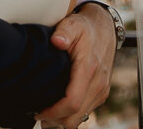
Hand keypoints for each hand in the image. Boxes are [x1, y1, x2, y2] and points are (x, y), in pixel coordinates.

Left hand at [35, 4, 115, 127]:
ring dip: (63, 118)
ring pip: (80, 117)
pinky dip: (71, 113)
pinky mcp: (102, 92)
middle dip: (55, 119)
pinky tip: (59, 104)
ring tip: (46, 110)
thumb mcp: (73, 24)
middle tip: (37, 113)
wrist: (105, 27)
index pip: (72, 102)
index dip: (54, 112)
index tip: (38, 111)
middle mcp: (98, 83)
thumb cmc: (86, 27)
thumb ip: (64, 32)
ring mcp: (101, 90)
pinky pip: (85, 112)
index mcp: (89, 69)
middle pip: (75, 116)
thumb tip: (56, 41)